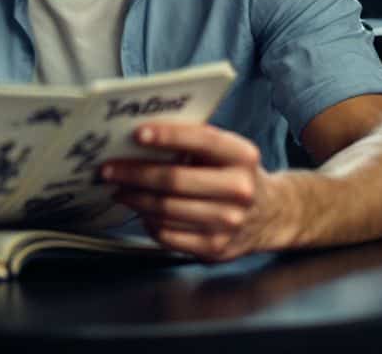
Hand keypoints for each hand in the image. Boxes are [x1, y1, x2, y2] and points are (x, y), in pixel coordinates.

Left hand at [100, 123, 287, 261]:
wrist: (273, 214)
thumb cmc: (235, 174)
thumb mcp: (226, 152)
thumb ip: (193, 143)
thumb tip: (140, 139)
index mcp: (242, 156)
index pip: (201, 141)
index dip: (167, 136)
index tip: (137, 134)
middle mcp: (239, 189)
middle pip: (174, 180)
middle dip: (134, 174)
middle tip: (108, 169)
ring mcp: (229, 222)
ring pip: (166, 210)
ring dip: (135, 199)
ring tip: (119, 190)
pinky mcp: (215, 247)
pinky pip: (168, 235)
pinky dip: (148, 222)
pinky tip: (141, 212)